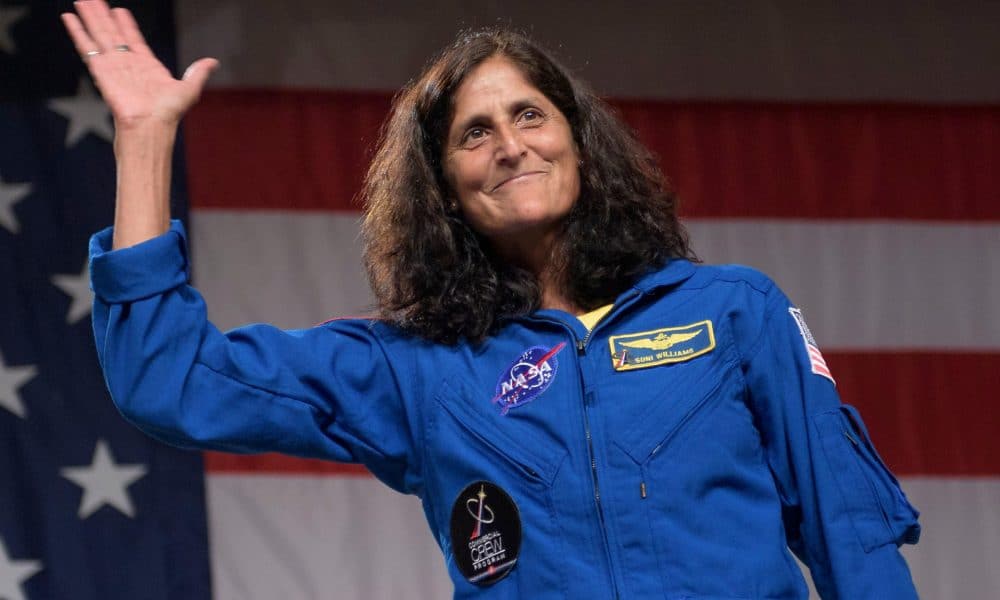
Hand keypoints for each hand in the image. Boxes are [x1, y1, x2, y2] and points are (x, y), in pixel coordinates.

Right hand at [61, 0, 217, 129]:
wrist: (150, 125)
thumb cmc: (169, 113)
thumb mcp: (189, 89)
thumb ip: (198, 73)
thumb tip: (213, 61)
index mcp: (147, 66)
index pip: (133, 39)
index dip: (127, 25)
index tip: (120, 11)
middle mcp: (128, 64)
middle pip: (113, 33)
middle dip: (104, 16)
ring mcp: (113, 66)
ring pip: (99, 35)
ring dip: (91, 17)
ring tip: (83, 1)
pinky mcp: (100, 70)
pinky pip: (87, 47)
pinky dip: (78, 32)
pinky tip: (69, 17)